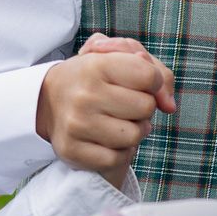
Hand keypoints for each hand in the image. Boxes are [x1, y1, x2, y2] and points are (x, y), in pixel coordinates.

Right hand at [36, 33, 177, 181]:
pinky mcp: (72, 150)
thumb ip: (154, 69)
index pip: (149, 76)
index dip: (152, 81)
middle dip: (141, 106)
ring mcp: (76, 124)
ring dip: (133, 131)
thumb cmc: (92, 78)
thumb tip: (169, 105)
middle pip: (146, 107)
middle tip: (123, 104)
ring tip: (117, 122)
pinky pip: (117, 158)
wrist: (47, 100)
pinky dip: (118, 152)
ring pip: (134, 135)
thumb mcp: (118, 57)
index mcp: (95, 65)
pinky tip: (107, 139)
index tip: (138, 83)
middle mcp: (84, 94)